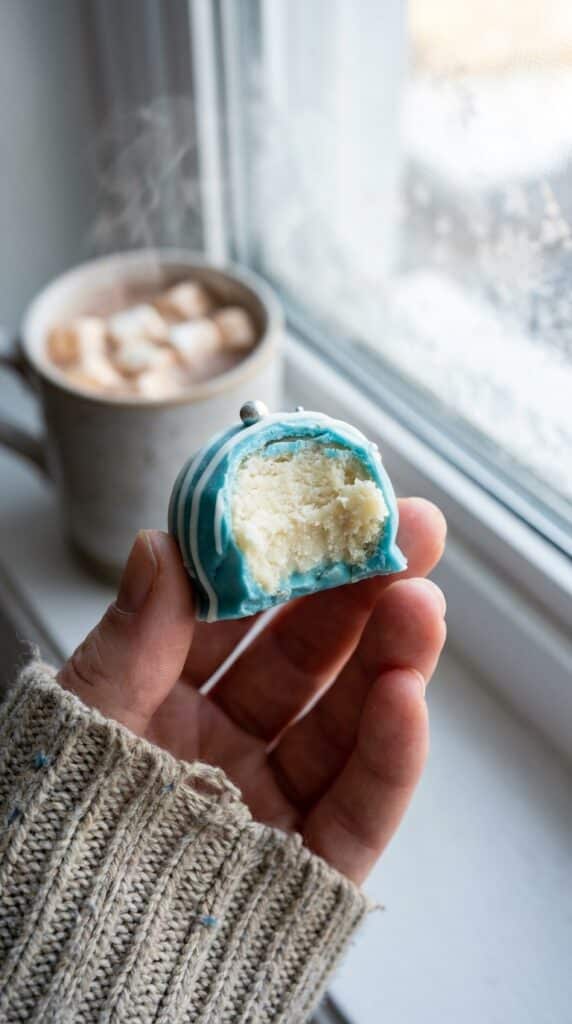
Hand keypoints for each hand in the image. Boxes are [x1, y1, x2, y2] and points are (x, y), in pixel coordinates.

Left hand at [58, 498, 445, 884]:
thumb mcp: (80, 728)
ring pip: (344, 722)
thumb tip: (160, 543)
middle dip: (359, 595)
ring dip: (388, 662)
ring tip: (420, 606)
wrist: (58, 981)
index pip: (237, 616)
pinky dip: (389, 755)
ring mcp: (268, 802)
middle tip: (408, 536)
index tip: (321, 505)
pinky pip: (357, 808)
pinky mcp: (306, 865)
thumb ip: (130, 641)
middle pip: (306, 659)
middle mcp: (223, 746)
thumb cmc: (50, 848)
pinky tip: (406, 696)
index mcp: (164, 702)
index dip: (281, 559)